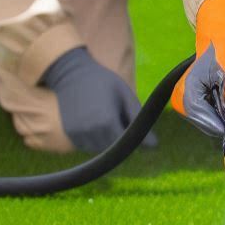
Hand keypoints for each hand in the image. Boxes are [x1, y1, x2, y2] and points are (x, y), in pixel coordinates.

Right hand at [40, 46, 156, 151]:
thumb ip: (138, 120)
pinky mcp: (70, 135)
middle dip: (120, 140)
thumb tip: (153, 145)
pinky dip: (95, 139)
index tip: (134, 128)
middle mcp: (91, 132)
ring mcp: (78, 135)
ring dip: (107, 140)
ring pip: (99, 149)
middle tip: (120, 119)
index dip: (132, 139)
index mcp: (106, 121)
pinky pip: (87, 146)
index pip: (125, 146)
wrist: (72, 74)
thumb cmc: (104, 82)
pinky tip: (95, 121)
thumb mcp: (125, 95)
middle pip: (113, 149)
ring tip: (106, 117)